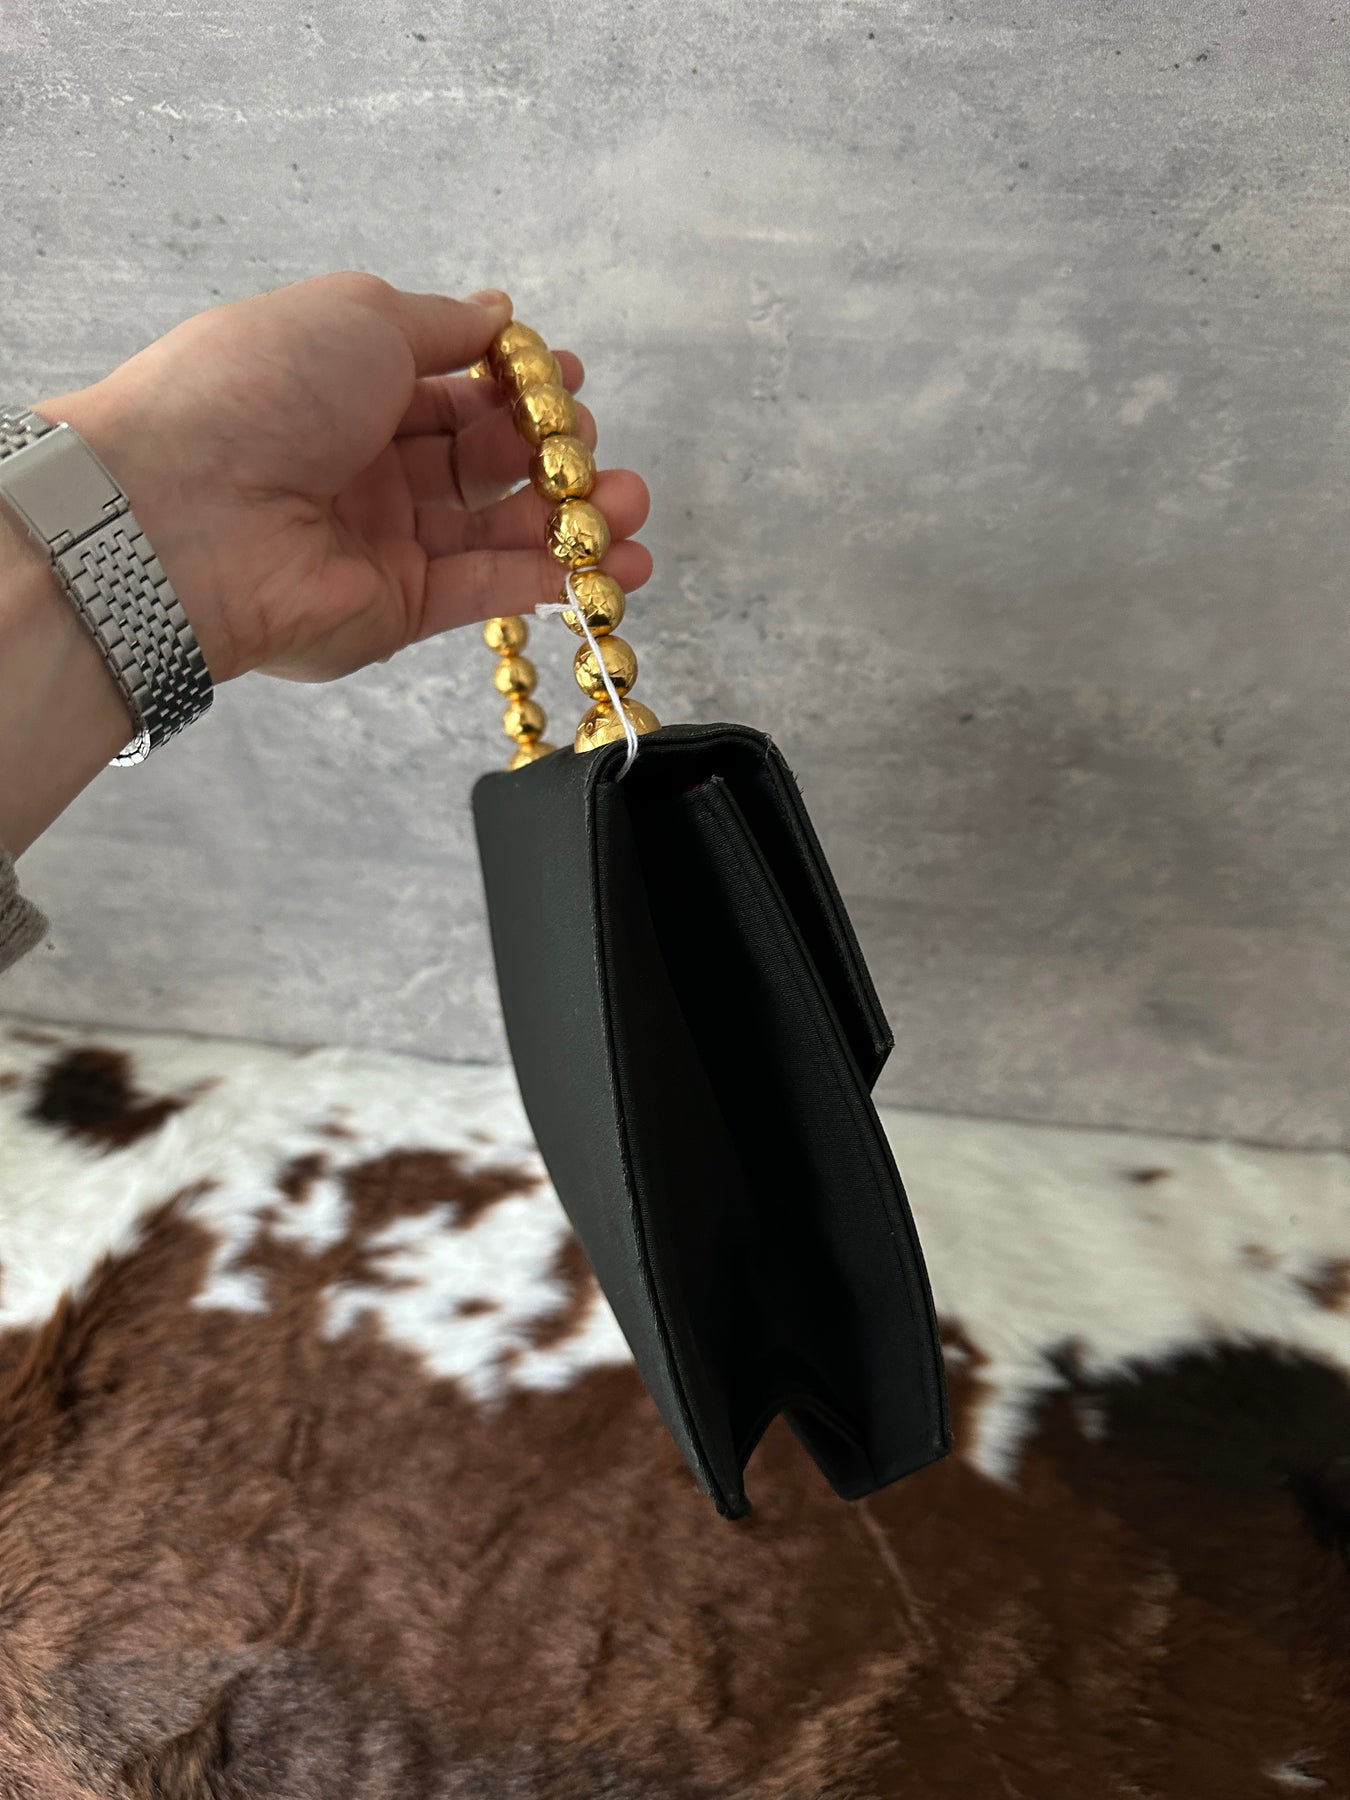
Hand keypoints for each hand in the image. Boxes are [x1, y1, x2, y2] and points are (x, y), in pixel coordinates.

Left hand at [29, 270, 652, 684]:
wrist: (185, 511)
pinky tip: (616, 565)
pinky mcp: (400, 609)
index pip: (454, 387)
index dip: (517, 383)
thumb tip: (500, 315)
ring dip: (574, 519)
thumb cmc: (261, 390)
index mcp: (348, 386)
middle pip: (485, 460)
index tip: (570, 377)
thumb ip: (441, 325)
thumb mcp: (359, 316)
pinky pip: (490, 589)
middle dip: (555, 450)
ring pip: (499, 529)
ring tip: (634, 508)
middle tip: (593, 446)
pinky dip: (556, 578)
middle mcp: (369, 465)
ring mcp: (386, 541)